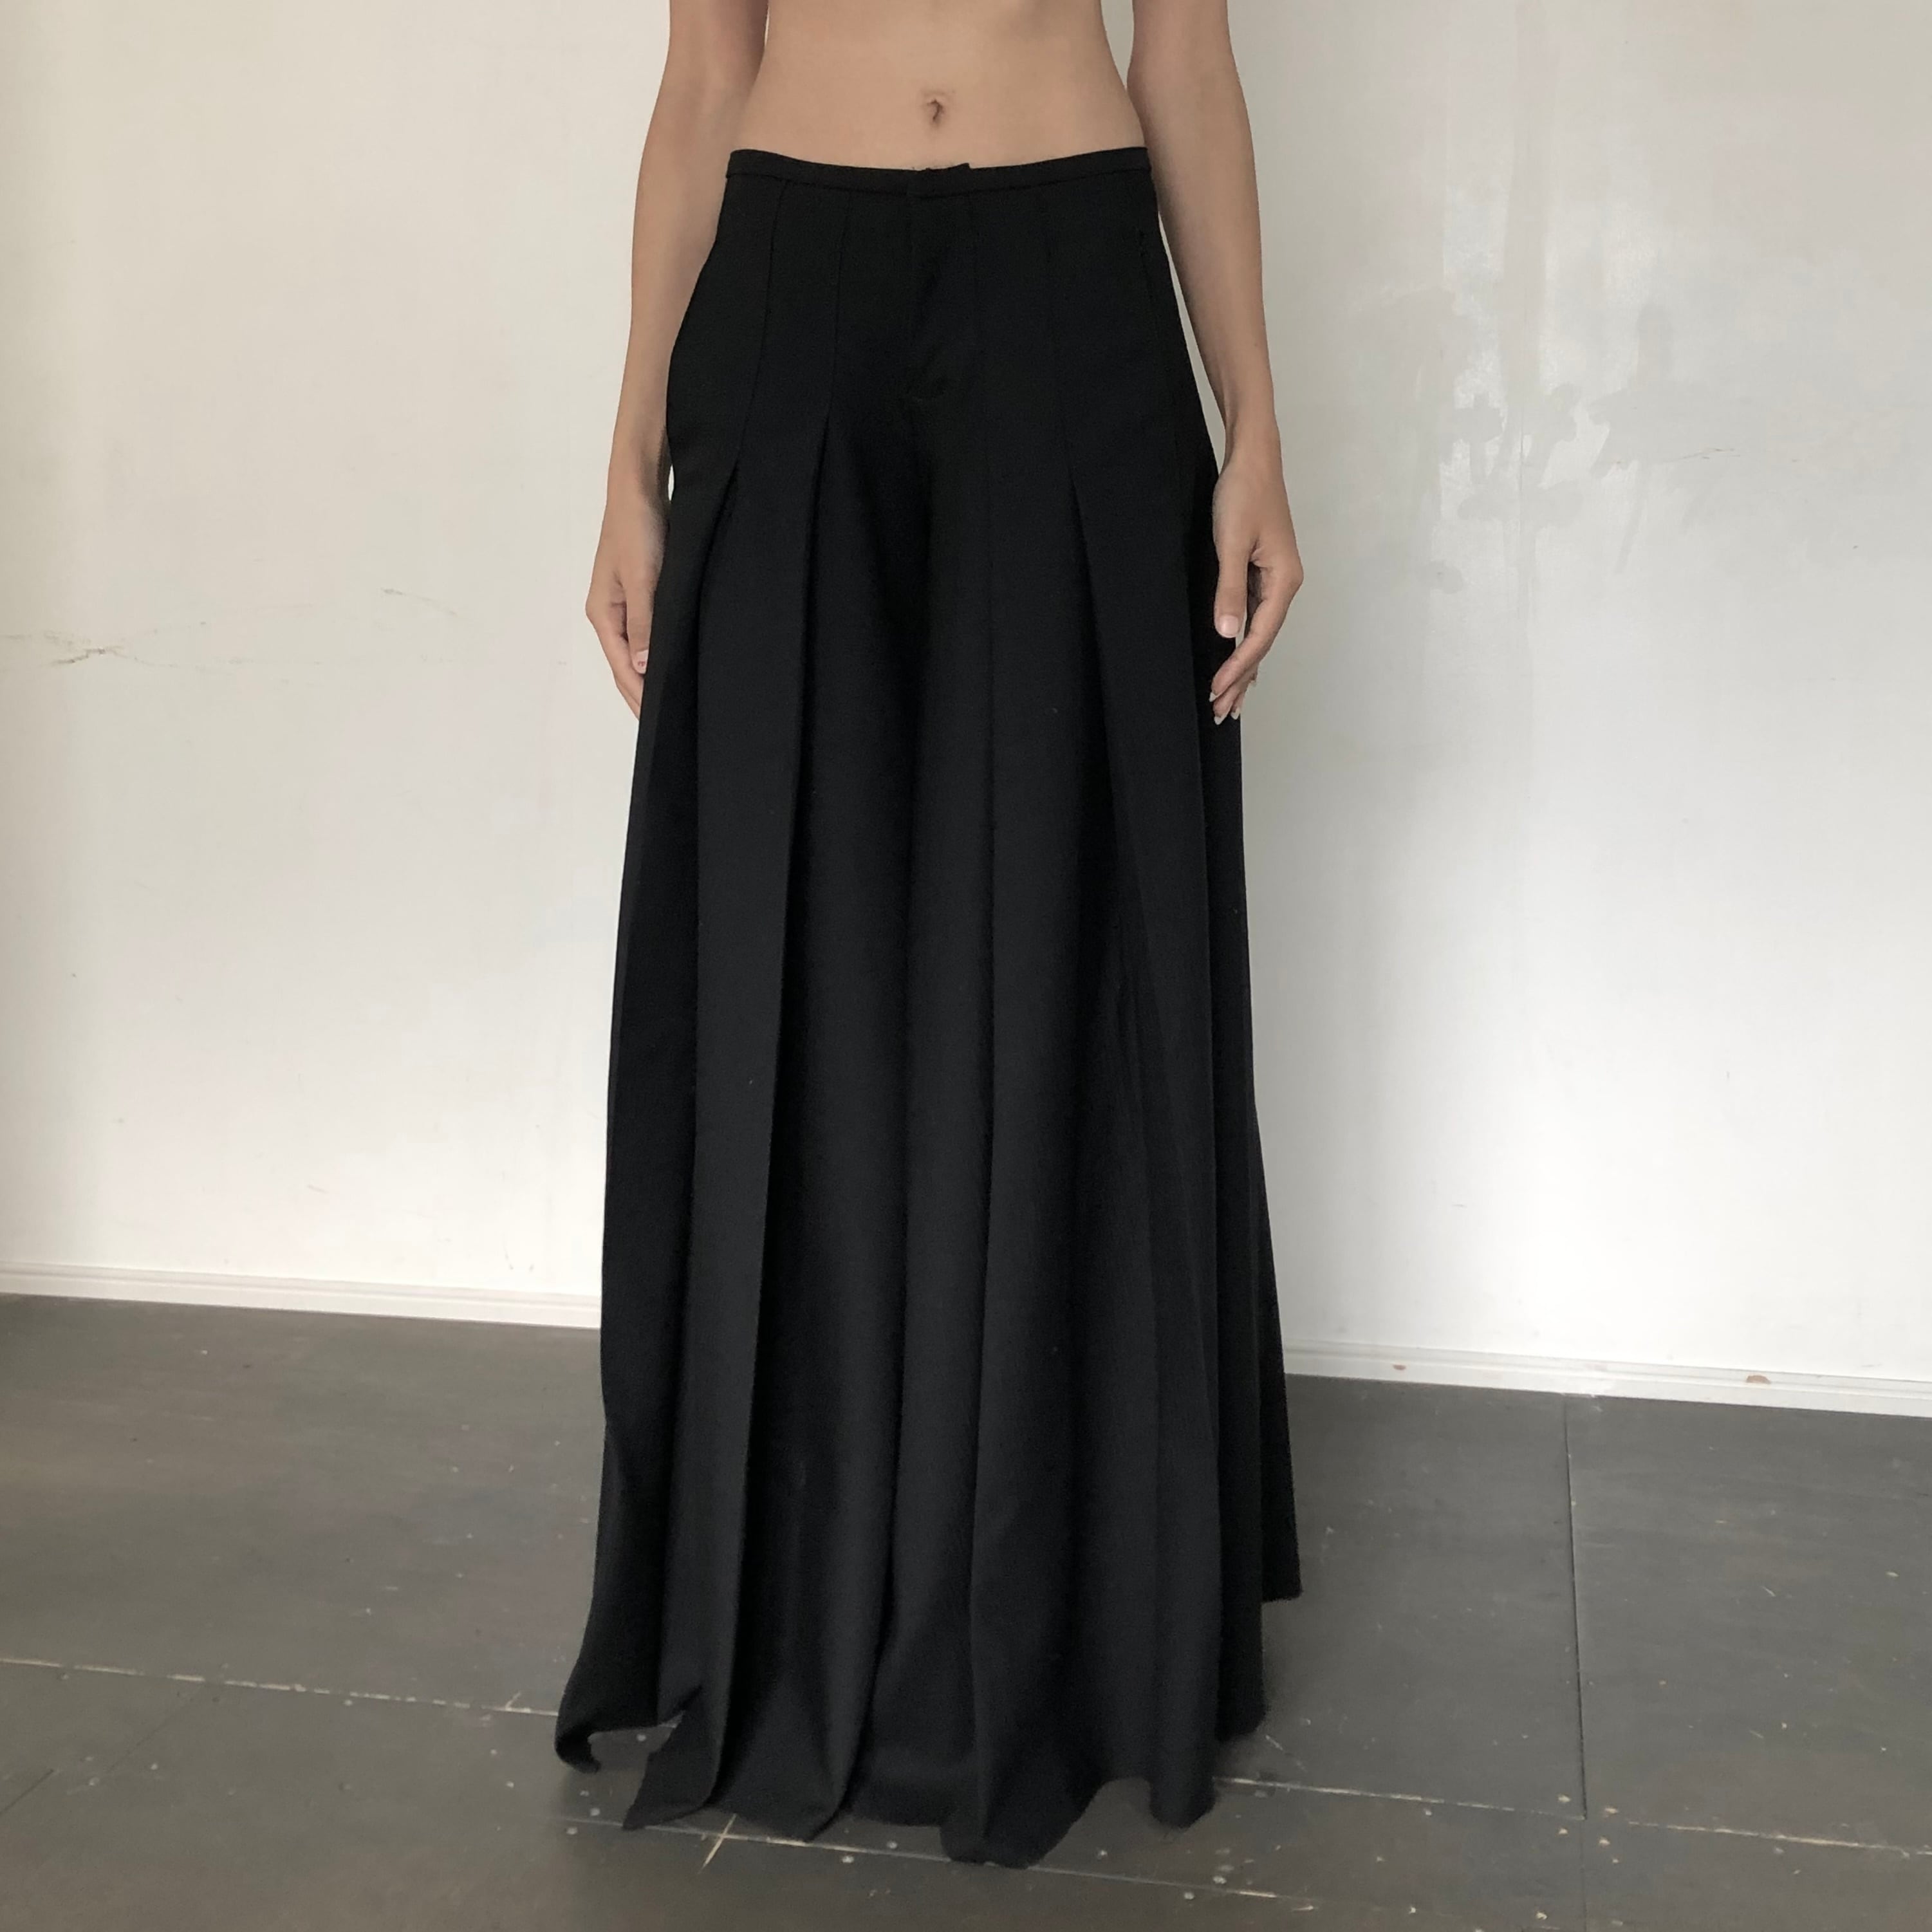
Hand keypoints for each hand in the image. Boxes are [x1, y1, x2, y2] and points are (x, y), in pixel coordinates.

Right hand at [587, 475, 666, 719]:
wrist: (639, 488)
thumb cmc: (638, 528)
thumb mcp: (644, 578)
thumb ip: (645, 623)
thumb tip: (643, 669)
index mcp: (603, 614)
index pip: (622, 669)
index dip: (639, 698)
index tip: (659, 725)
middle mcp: (609, 614)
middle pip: (625, 667)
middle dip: (642, 696)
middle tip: (667, 728)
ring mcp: (623, 604)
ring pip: (636, 653)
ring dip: (649, 678)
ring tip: (670, 706)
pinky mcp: (638, 593)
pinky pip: (646, 635)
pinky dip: (656, 654)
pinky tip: (671, 665)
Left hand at [1207, 443, 1302, 723]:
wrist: (1253, 459)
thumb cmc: (1244, 494)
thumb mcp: (1232, 541)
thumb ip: (1230, 589)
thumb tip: (1227, 633)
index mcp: (1283, 581)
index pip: (1259, 636)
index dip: (1238, 667)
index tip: (1218, 691)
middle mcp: (1285, 585)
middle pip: (1263, 643)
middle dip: (1243, 679)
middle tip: (1222, 712)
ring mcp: (1277, 580)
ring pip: (1260, 634)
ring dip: (1244, 667)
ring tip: (1229, 700)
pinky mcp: (1265, 573)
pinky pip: (1256, 618)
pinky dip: (1245, 643)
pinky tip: (1237, 659)